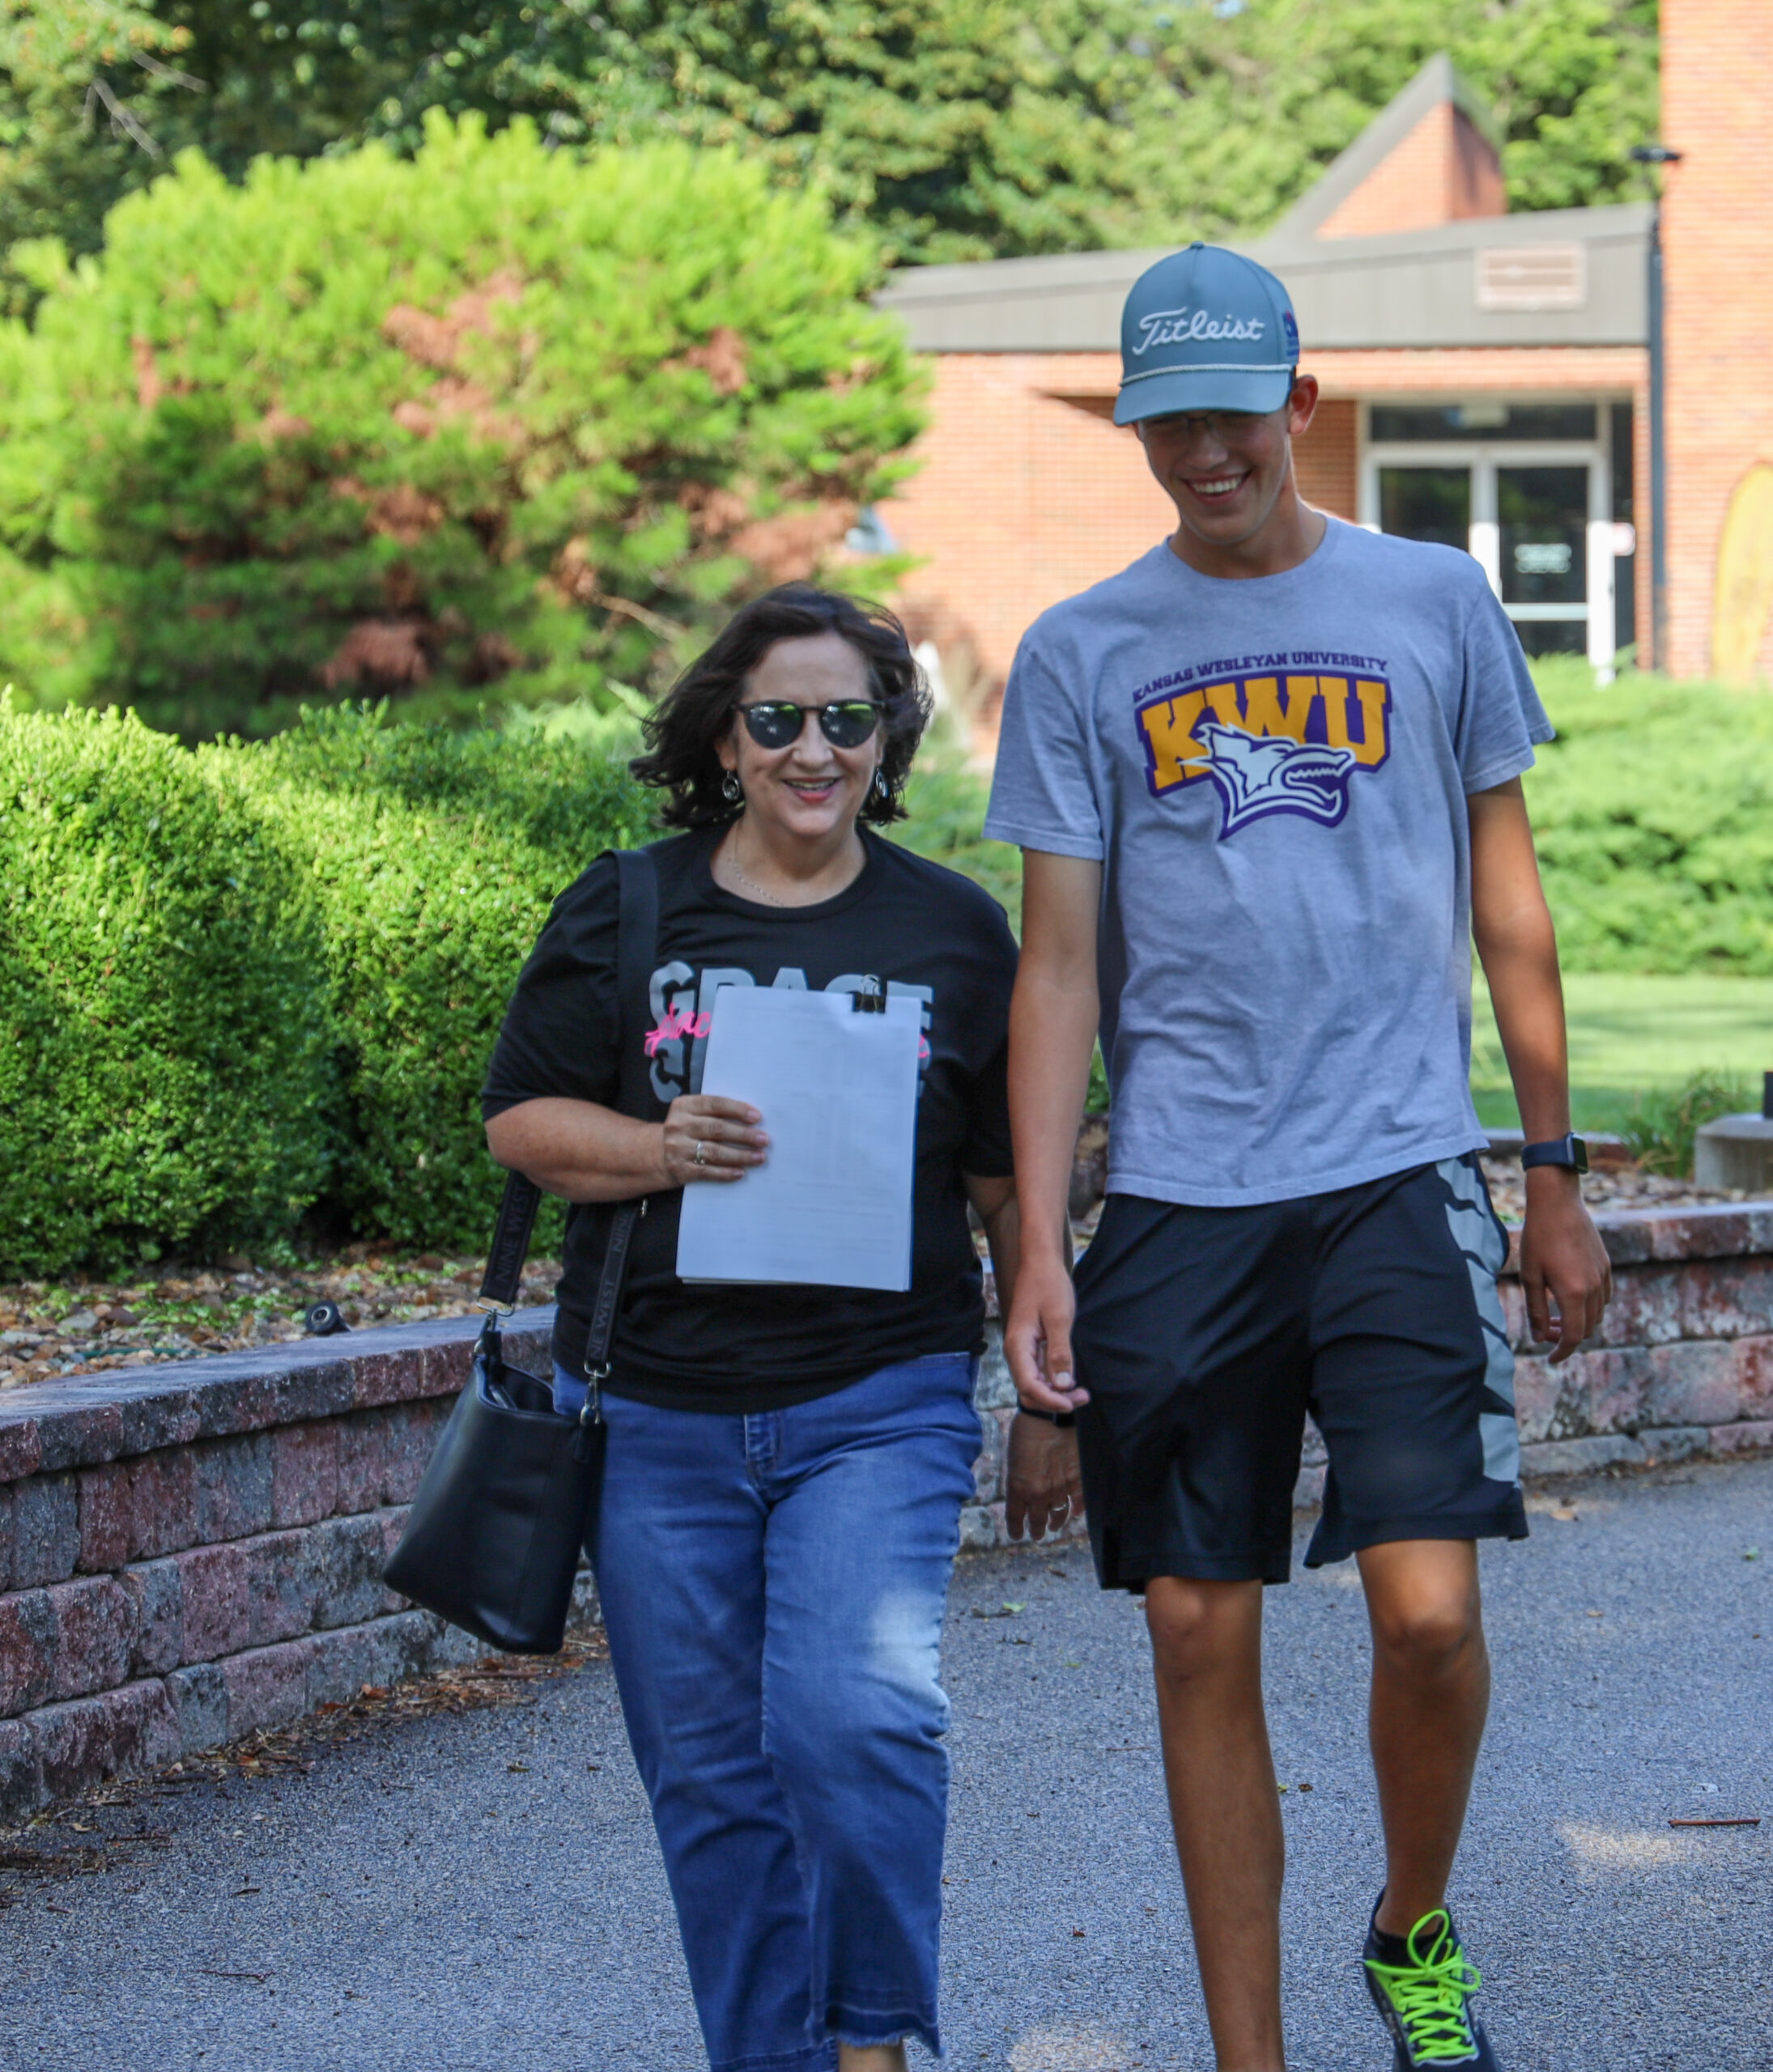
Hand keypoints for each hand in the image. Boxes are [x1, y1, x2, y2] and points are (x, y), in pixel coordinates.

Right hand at [660, 1095, 767, 1185]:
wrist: (656, 1154)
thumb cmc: (686, 1131)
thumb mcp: (692, 1115)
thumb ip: (715, 1113)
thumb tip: (752, 1121)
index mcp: (684, 1106)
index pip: (714, 1104)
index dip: (737, 1110)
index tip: (757, 1117)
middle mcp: (678, 1125)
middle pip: (717, 1129)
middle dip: (744, 1135)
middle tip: (764, 1139)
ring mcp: (677, 1148)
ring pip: (714, 1152)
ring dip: (740, 1155)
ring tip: (759, 1157)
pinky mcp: (679, 1169)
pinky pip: (707, 1171)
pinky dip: (726, 1172)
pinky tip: (741, 1172)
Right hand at [1003, 1249, 1089, 1414]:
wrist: (1041, 1263)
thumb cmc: (1049, 1285)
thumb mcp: (1058, 1319)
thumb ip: (1059, 1353)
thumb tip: (1062, 1386)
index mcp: (1018, 1345)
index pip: (1028, 1385)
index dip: (1049, 1400)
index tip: (1072, 1403)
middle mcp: (1017, 1352)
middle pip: (1029, 1391)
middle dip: (1053, 1401)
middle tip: (1082, 1397)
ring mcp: (1024, 1351)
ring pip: (1034, 1385)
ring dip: (1055, 1394)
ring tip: (1081, 1393)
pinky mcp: (1033, 1347)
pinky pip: (1040, 1373)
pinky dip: (1055, 1382)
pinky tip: (1072, 1380)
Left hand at [1006, 1415, 1084, 1541]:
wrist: (1049, 1414)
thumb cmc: (1027, 1429)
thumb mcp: (1014, 1458)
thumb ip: (1019, 1479)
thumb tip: (1024, 1489)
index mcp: (1018, 1488)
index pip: (1015, 1518)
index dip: (1016, 1529)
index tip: (1017, 1536)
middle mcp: (1038, 1494)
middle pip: (1037, 1520)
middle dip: (1037, 1530)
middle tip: (1037, 1535)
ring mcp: (1060, 1489)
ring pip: (1058, 1514)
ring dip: (1056, 1522)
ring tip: (1054, 1526)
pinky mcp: (1078, 1480)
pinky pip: (1079, 1503)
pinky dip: (1077, 1510)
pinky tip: (1076, 1513)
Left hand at [1519, 1168, 1611, 1361]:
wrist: (1557, 1203)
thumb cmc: (1538, 1237)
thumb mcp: (1530, 1276)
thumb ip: (1536, 1310)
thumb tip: (1540, 1338)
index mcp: (1573, 1292)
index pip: (1574, 1336)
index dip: (1562, 1351)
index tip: (1551, 1359)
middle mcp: (1594, 1287)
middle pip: (1588, 1328)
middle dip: (1568, 1336)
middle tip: (1546, 1331)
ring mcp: (1603, 1275)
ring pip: (1597, 1314)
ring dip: (1580, 1322)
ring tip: (1555, 1315)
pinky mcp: (1606, 1264)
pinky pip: (1604, 1296)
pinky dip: (1590, 1306)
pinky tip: (1571, 1296)